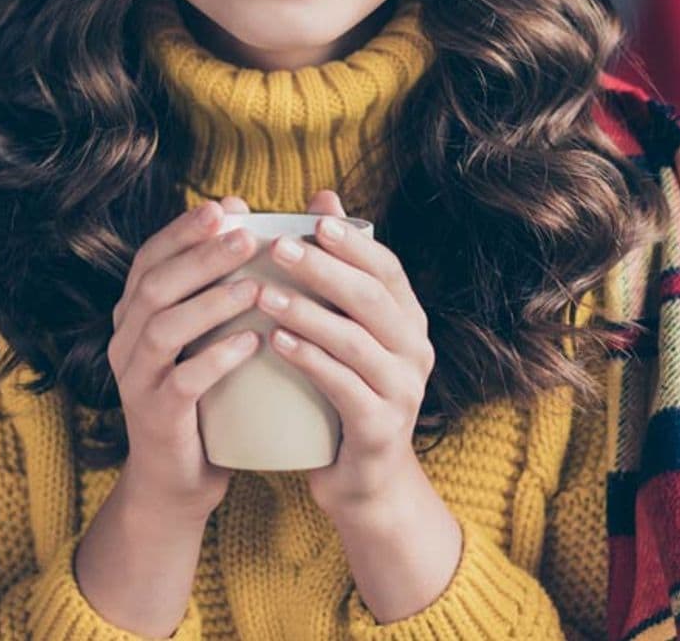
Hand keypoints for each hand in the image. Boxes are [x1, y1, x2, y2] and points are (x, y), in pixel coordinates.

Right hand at [107, 195, 261, 518]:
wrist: (178, 481)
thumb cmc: (204, 397)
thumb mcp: (205, 336)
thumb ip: (218, 285)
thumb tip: (248, 219)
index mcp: (135, 315)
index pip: (150, 258)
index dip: (184, 230)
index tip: (225, 207)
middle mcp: (126, 341)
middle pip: (155, 285)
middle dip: (201, 256)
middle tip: (246, 235)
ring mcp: (136, 380)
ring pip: (164, 329)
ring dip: (211, 302)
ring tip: (256, 285)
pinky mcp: (156, 416)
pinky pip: (182, 381)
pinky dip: (217, 358)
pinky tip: (252, 343)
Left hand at [255, 189, 436, 522]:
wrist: (364, 482)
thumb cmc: (345, 393)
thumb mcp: (346, 329)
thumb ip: (337, 270)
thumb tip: (322, 196)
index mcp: (408, 321)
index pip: (387, 270)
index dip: (353, 244)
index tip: (313, 221)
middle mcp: (415, 351)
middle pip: (372, 299)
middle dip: (325, 269)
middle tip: (278, 248)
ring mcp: (403, 391)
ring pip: (356, 341)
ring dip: (309, 313)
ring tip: (264, 294)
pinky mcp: (381, 427)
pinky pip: (345, 387)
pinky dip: (311, 361)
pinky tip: (277, 343)